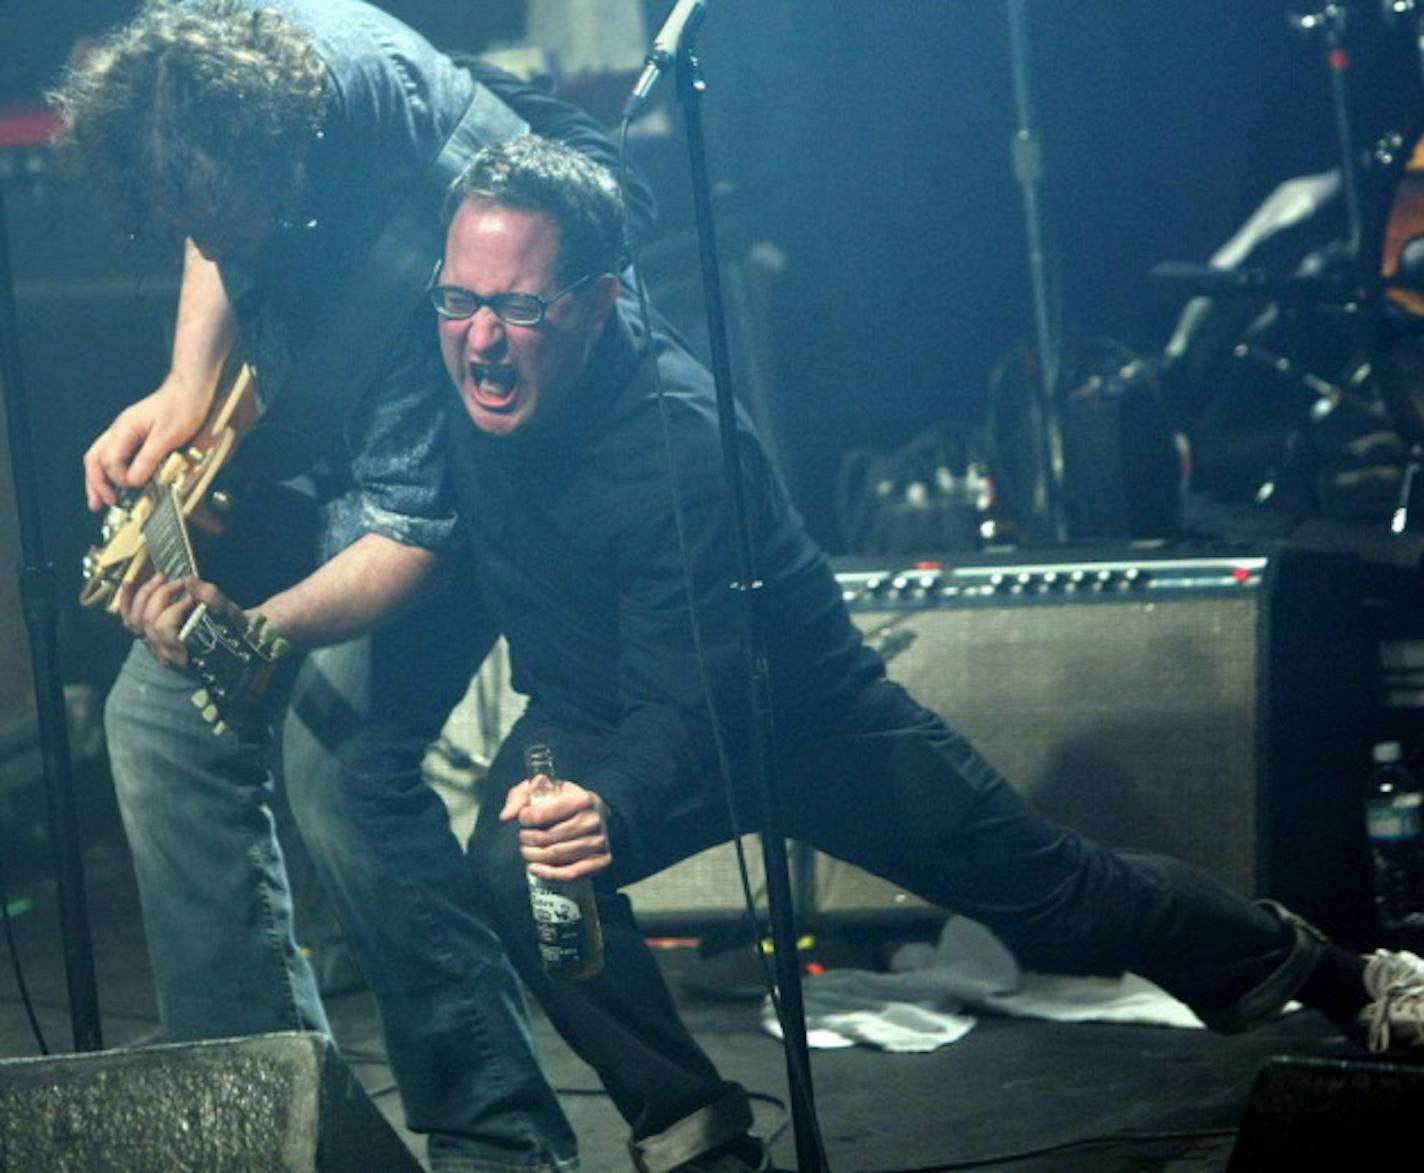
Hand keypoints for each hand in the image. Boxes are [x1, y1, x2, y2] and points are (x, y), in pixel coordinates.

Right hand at [83, 371, 214, 510]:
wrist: (190, 390)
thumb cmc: (181, 408)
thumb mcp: (167, 437)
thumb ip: (148, 459)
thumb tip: (133, 481)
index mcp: (124, 429)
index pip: (110, 461)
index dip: (120, 478)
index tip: (135, 487)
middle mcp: (120, 431)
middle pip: (95, 459)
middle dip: (95, 483)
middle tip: (98, 504)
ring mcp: (126, 433)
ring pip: (101, 457)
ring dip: (99, 479)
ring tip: (99, 499)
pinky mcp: (136, 436)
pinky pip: (115, 455)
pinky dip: (112, 471)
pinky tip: (117, 482)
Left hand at [118, 572, 241, 669]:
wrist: (230, 641)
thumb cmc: (231, 629)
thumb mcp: (228, 614)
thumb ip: (211, 597)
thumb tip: (190, 581)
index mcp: (185, 652)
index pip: (166, 628)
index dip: (175, 607)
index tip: (192, 596)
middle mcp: (165, 653)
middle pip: (149, 621)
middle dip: (162, 595)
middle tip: (179, 582)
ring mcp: (154, 647)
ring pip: (136, 620)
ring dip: (145, 594)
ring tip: (160, 578)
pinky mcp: (148, 638)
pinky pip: (129, 621)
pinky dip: (127, 602)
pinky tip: (128, 584)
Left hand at [500, 774, 612, 881]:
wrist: (599, 815)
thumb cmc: (566, 801)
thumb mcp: (545, 789)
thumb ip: (521, 796)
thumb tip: (506, 816)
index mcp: (580, 799)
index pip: (539, 815)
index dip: (524, 819)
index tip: (523, 819)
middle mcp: (592, 821)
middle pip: (545, 838)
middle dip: (526, 839)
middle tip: (524, 837)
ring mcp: (598, 843)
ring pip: (554, 856)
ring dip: (532, 856)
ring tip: (528, 850)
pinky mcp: (601, 861)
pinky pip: (569, 873)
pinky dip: (548, 874)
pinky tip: (535, 868)